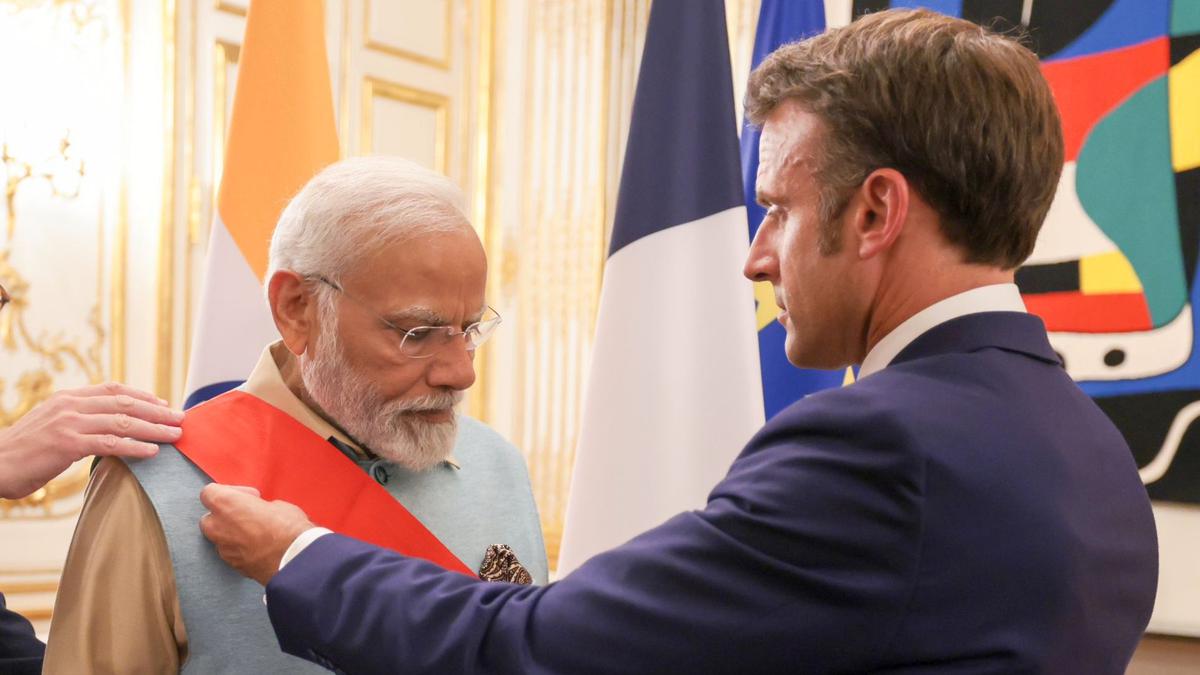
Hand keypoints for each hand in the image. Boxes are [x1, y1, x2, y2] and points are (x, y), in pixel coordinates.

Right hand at [0, 382, 183, 498]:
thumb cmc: (24, 451)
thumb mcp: (52, 425)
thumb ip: (78, 420)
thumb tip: (107, 426)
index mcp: (68, 397)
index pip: (113, 389)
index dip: (142, 395)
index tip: (164, 404)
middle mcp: (71, 405)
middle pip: (124, 403)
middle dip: (157, 411)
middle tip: (180, 418)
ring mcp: (70, 423)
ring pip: (122, 421)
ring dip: (153, 428)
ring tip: (175, 435)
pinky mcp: (68, 444)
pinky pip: (110, 443)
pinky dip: (134, 446)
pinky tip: (152, 452)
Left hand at [199, 483, 314, 585]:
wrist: (294, 559)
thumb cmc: (286, 528)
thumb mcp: (277, 505)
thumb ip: (259, 507)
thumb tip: (262, 512)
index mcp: (226, 504)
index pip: (209, 492)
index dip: (229, 492)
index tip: (247, 496)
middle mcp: (218, 526)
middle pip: (209, 518)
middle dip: (225, 515)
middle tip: (247, 514)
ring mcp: (223, 548)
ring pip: (219, 538)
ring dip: (232, 534)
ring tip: (255, 533)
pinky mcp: (233, 565)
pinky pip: (231, 553)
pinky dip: (241, 549)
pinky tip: (259, 548)